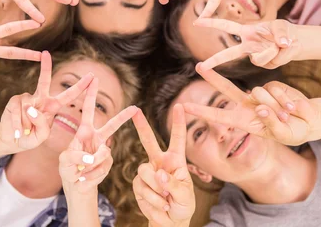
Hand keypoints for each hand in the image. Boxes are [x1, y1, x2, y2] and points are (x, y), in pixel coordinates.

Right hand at [0, 51, 94, 152]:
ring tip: (25, 133)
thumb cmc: (30, 138)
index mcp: (52, 106)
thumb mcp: (42, 135)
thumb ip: (41, 124)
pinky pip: (17, 110)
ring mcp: (26, 98)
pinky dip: (17, 123)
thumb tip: (31, 108)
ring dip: (26, 124)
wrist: (12, 141)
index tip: (91, 75)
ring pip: (28, 108)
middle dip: (45, 66)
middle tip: (45, 53)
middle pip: (44, 81)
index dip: (80, 86)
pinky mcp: (14, 101)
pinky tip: (17, 133)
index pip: (69, 95)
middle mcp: (40, 98)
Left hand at [59, 78, 137, 193]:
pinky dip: (91, 176)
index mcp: (84, 131)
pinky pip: (102, 167)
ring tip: (79, 173)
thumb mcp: (65, 160)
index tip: (94, 77)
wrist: (76, 186)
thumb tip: (93, 157)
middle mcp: (97, 138)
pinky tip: (84, 179)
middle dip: (123, 117)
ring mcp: (104, 151)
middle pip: (112, 125)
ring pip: (102, 154)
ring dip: (89, 166)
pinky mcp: (108, 163)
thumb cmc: (68, 169)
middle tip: (134, 108)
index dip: (90, 93)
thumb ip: (76, 155)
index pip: (88, 109)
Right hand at [132, 105, 194, 225]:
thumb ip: (173, 184)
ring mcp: (147, 172)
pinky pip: (141, 188)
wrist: (170, 221)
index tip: (180, 106)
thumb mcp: (185, 196)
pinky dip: (151, 200)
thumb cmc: (183, 205)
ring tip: (166, 201)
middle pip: (148, 141)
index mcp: (175, 160)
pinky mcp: (138, 184)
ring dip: (156, 190)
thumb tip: (158, 174)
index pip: (177, 138)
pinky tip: (160, 206)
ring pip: (144, 171)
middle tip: (135, 111)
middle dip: (141, 126)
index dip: (179, 122)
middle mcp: (159, 162)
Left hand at [185, 68, 319, 145]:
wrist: (308, 121)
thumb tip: (261, 110)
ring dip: (276, 106)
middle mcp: (248, 105)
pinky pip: (274, 89)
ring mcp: (259, 94)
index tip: (185, 107)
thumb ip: (272, 124)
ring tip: (287, 115)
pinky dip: (284, 99)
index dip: (201, 112)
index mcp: (243, 121)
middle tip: (199, 66)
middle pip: (226, 89)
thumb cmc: (293, 132)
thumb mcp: (283, 134)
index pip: (218, 116)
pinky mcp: (272, 85)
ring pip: (259, 93)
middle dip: (212, 77)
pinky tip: (291, 107)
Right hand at [195, 19, 299, 70]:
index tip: (197, 22)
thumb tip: (281, 44)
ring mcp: (255, 57)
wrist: (294, 42)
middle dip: (214, 60)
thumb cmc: (284, 30)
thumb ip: (280, 32)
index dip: (211, 23)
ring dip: (273, 51)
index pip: (226, 26)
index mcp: (246, 31)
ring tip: (282, 44)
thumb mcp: (282, 26)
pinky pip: (271, 62)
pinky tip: (282, 51)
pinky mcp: (264, 65)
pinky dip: (280, 55)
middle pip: (228, 54)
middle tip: (201, 67)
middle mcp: (247, 45)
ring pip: (259, 58)